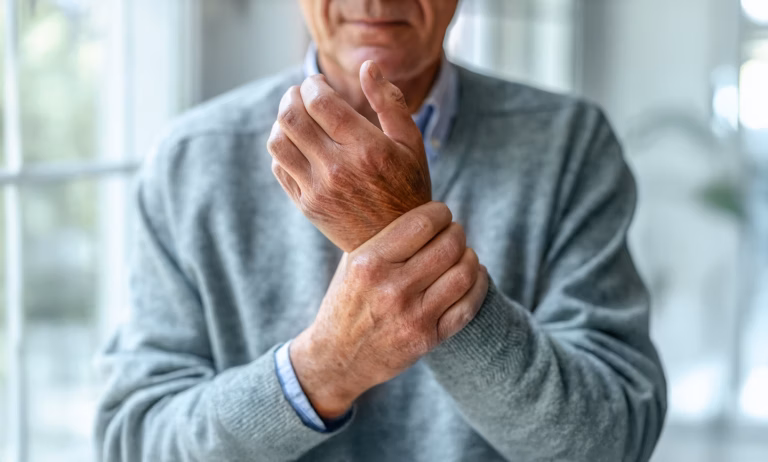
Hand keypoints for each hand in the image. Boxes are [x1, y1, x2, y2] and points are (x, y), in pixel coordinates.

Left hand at [267, 60, 431, 251]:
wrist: (396, 244)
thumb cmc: (408, 187)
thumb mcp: (411, 143)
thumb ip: (390, 102)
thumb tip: (368, 66)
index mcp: (367, 149)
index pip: (320, 102)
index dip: (313, 85)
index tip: (318, 83)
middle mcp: (339, 169)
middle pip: (292, 118)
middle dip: (292, 97)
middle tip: (300, 94)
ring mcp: (318, 190)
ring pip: (278, 141)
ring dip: (282, 121)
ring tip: (296, 117)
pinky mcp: (306, 205)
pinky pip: (279, 167)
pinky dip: (282, 148)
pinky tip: (298, 144)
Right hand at [290, 202, 489, 418]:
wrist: (337, 358)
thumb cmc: (347, 301)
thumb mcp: (352, 263)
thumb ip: (384, 237)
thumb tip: (423, 207)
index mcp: (369, 263)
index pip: (422, 224)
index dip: (440, 213)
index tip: (440, 214)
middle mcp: (391, 289)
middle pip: (449, 246)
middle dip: (457, 233)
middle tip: (453, 233)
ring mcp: (412, 317)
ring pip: (464, 273)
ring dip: (470, 257)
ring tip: (462, 254)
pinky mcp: (428, 339)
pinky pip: (469, 305)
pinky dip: (477, 284)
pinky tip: (471, 276)